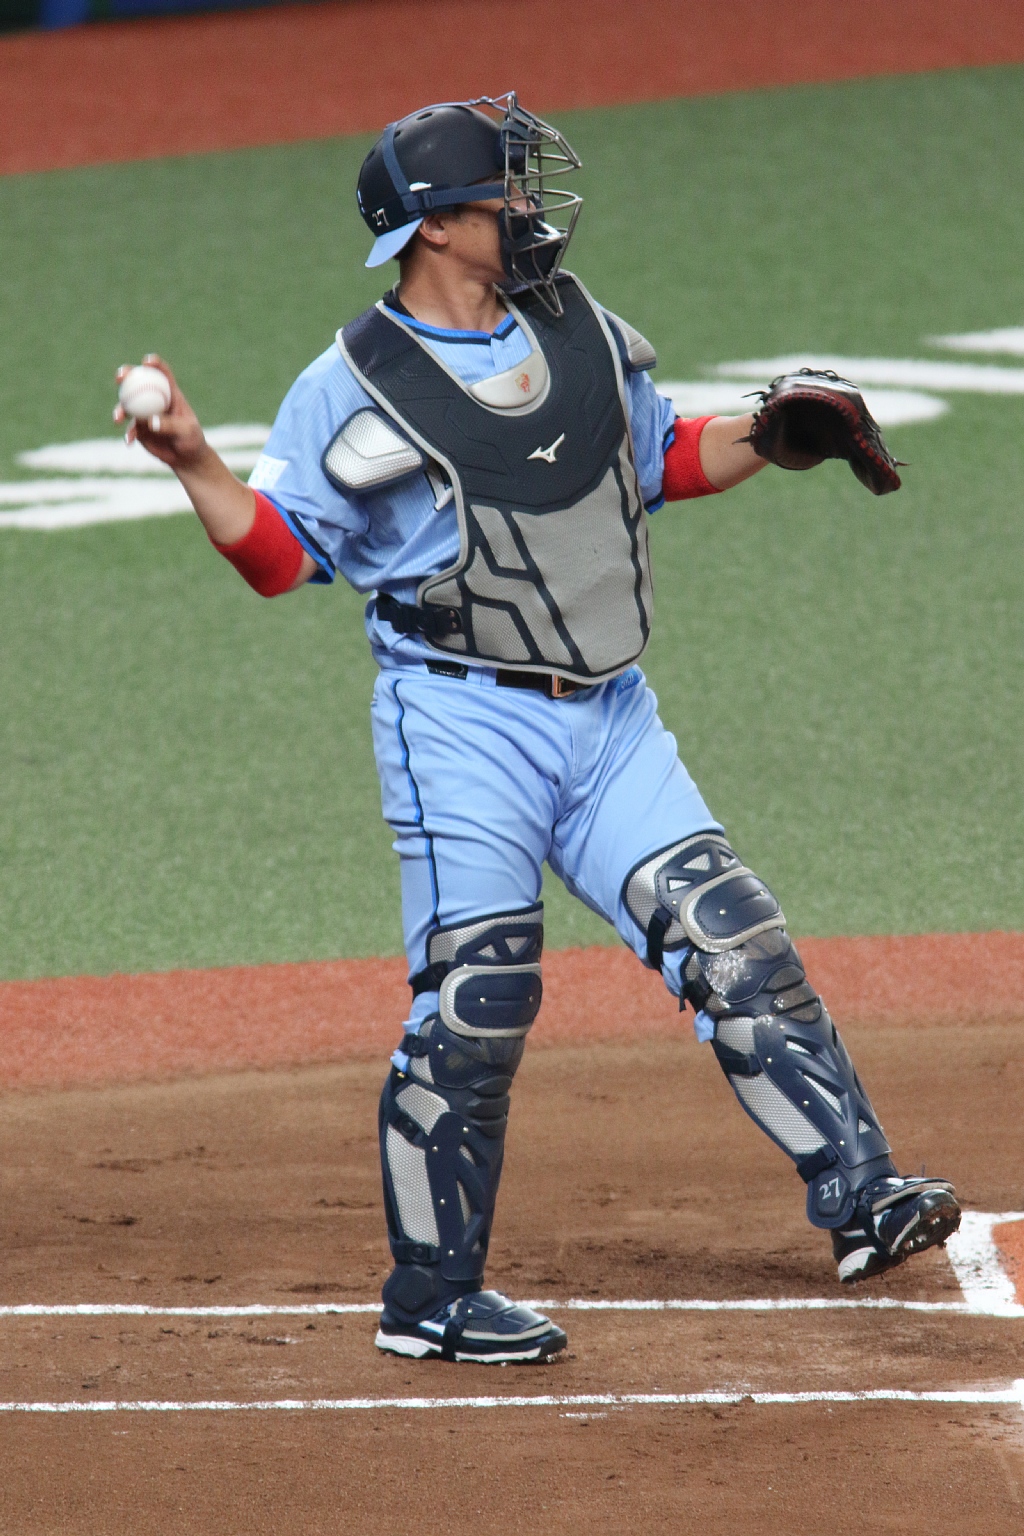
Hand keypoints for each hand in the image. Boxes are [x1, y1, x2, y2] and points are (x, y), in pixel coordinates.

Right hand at [113, 354, 206, 471]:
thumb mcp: (186, 432)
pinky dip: (128, 434)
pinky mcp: (139, 428)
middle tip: (120, 377)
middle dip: (126, 375)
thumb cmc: (192, 440)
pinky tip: (128, 441)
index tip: (147, 362)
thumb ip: (170, 425)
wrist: (186, 458)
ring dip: (120, 409)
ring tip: (117, 418)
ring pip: (128, 405)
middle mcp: (155, 399)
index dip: (154, 364)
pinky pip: (130, 429)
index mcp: (170, 394)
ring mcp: (145, 413)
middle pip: (138, 382)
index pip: (162, 374)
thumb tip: (150, 421)